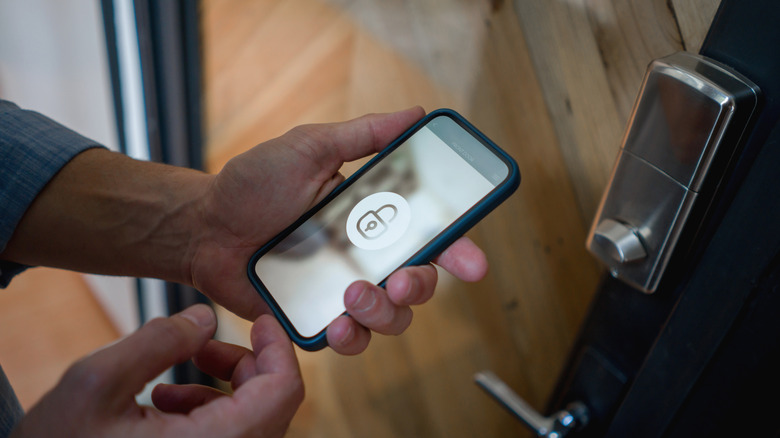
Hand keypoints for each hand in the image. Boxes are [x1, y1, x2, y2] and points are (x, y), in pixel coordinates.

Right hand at [11, 305, 302, 437]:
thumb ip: (158, 341)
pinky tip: (162, 405)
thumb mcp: (96, 383)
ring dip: (222, 391)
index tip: (262, 321)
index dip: (279, 349)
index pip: (282, 393)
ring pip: (250, 424)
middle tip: (204, 347)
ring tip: (171, 381)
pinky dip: (208, 416)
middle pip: (271, 406)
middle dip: (243, 367)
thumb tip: (205, 317)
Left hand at [188, 107, 488, 353]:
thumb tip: (416, 113)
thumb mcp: (310, 148)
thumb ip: (363, 135)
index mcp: (372, 217)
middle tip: (399, 280)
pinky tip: (335, 325)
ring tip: (352, 295)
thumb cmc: (254, 184)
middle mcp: (365, 256)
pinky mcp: (315, 317)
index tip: (473, 263)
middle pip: (419, 283)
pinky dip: (351, 339)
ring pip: (391, 318)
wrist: (204, 225)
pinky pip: (349, 339)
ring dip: (384, 314)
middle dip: (420, 287)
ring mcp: (341, 289)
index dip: (458, 249)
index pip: (429, 235)